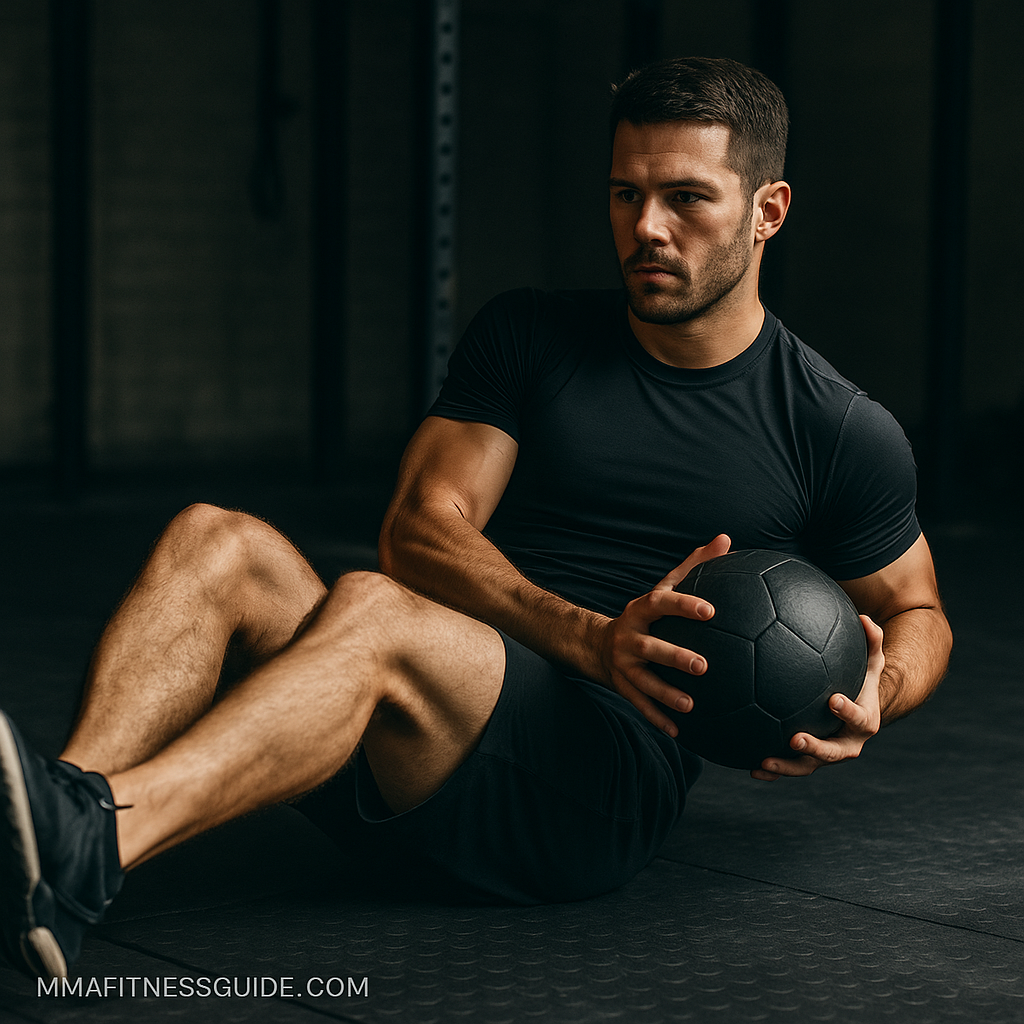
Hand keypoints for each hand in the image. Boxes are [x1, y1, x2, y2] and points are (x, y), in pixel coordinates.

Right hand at [597, 534, 730, 735]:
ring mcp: (623, 664)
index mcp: (641, 610)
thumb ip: (694, 566)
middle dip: (674, 656)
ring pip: (643, 681)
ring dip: (665, 694)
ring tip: (691, 705)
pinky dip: (658, 719)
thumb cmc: (647, 614)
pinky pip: (640, 705)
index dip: (684, 605)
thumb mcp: (664, 588)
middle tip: (703, 665)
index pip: (662, 603)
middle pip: (650, 647)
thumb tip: (726, 539)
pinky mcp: (622, 687)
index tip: (710, 610)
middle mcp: (629, 637)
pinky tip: (679, 732)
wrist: (598, 643)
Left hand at [751, 615, 884, 780]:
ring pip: (808, 766)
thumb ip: (871, 641)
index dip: (848, 711)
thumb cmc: (861, 679)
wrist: (857, 711)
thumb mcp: (871, 662)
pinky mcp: (809, 760)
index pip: (859, 719)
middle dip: (815, 748)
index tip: (832, 700)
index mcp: (865, 722)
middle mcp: (847, 744)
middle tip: (795, 739)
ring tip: (764, 760)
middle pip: (834, 752)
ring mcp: (827, 755)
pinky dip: (773, 770)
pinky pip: (790, 767)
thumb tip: (865, 618)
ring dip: (786, 766)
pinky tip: (751, 767)